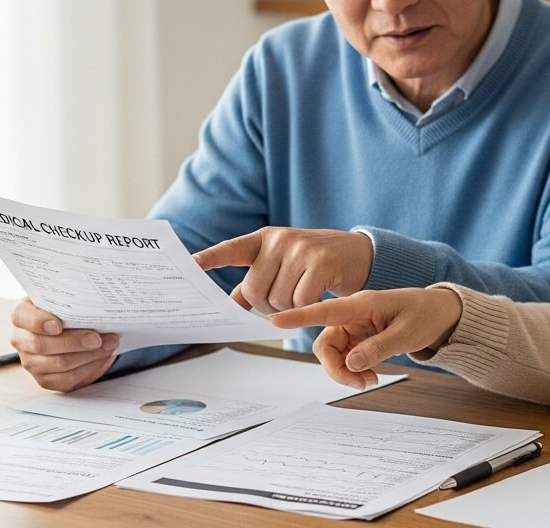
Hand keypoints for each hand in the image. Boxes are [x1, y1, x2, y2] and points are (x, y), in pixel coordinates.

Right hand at [8, 297, 118, 391]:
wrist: (68, 329)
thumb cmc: (65, 311)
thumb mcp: (64, 299)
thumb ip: (71, 300)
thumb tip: (95, 302)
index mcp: (21, 315)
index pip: (23, 317)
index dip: (39, 322)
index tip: (58, 325)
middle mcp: (21, 340)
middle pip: (42, 345)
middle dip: (74, 342)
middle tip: (97, 338)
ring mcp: (31, 362)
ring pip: (58, 364)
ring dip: (88, 356)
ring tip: (109, 346)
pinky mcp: (45, 379)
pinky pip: (67, 379)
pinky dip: (89, 368)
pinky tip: (103, 358)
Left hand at [194, 227, 373, 314]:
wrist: (359, 253)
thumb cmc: (316, 262)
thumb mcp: (284, 265)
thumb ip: (257, 281)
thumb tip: (230, 303)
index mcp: (266, 239)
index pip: (232, 249)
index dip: (211, 258)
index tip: (191, 264)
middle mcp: (280, 240)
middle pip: (255, 291)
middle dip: (267, 307)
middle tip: (285, 303)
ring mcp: (301, 249)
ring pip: (278, 301)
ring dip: (290, 311)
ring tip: (303, 297)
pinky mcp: (321, 262)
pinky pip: (301, 303)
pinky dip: (307, 311)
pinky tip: (317, 299)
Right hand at [270, 289, 462, 388]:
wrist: (440, 313)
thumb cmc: (425, 314)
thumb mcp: (407, 333)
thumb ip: (378, 348)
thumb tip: (352, 363)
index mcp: (363, 304)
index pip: (326, 310)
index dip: (300, 316)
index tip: (276, 320)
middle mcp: (353, 314)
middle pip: (326, 343)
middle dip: (337, 368)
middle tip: (362, 383)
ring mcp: (355, 327)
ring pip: (334, 354)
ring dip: (346, 373)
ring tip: (371, 381)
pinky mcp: (359, 338)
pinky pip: (345, 357)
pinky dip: (354, 371)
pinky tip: (372, 375)